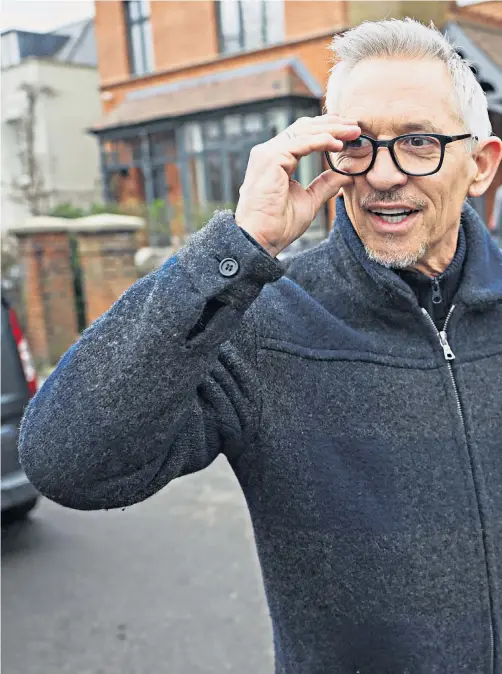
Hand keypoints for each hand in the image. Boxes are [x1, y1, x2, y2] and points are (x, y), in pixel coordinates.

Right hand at [235, 115, 359, 255]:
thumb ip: (324, 185)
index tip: (350, 133)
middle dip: (332, 124)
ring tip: (353, 131)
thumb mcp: (309, 201)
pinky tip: (338, 143)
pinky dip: (321, 141)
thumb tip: (345, 175)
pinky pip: (300, 143)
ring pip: (304, 132)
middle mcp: (269, 153)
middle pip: (304, 128)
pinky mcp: (270, 159)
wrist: (261, 239)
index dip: (327, 131)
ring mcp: (267, 154)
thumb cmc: (278, 225)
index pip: (303, 136)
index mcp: (276, 161)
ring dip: (331, 129)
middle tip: (356, 126)